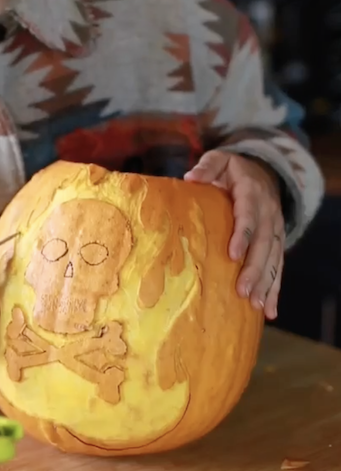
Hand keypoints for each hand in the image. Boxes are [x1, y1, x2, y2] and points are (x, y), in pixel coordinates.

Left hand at [184, 151, 283, 319]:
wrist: (264, 171)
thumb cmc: (232, 170)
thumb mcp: (219, 160)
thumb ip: (207, 167)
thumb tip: (191, 178)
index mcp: (252, 193)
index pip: (248, 215)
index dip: (242, 234)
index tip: (232, 254)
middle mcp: (269, 213)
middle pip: (264, 244)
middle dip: (254, 269)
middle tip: (241, 291)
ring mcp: (275, 229)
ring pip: (273, 259)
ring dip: (265, 283)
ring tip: (256, 305)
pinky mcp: (277, 242)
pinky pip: (278, 267)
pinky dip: (274, 289)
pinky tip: (269, 310)